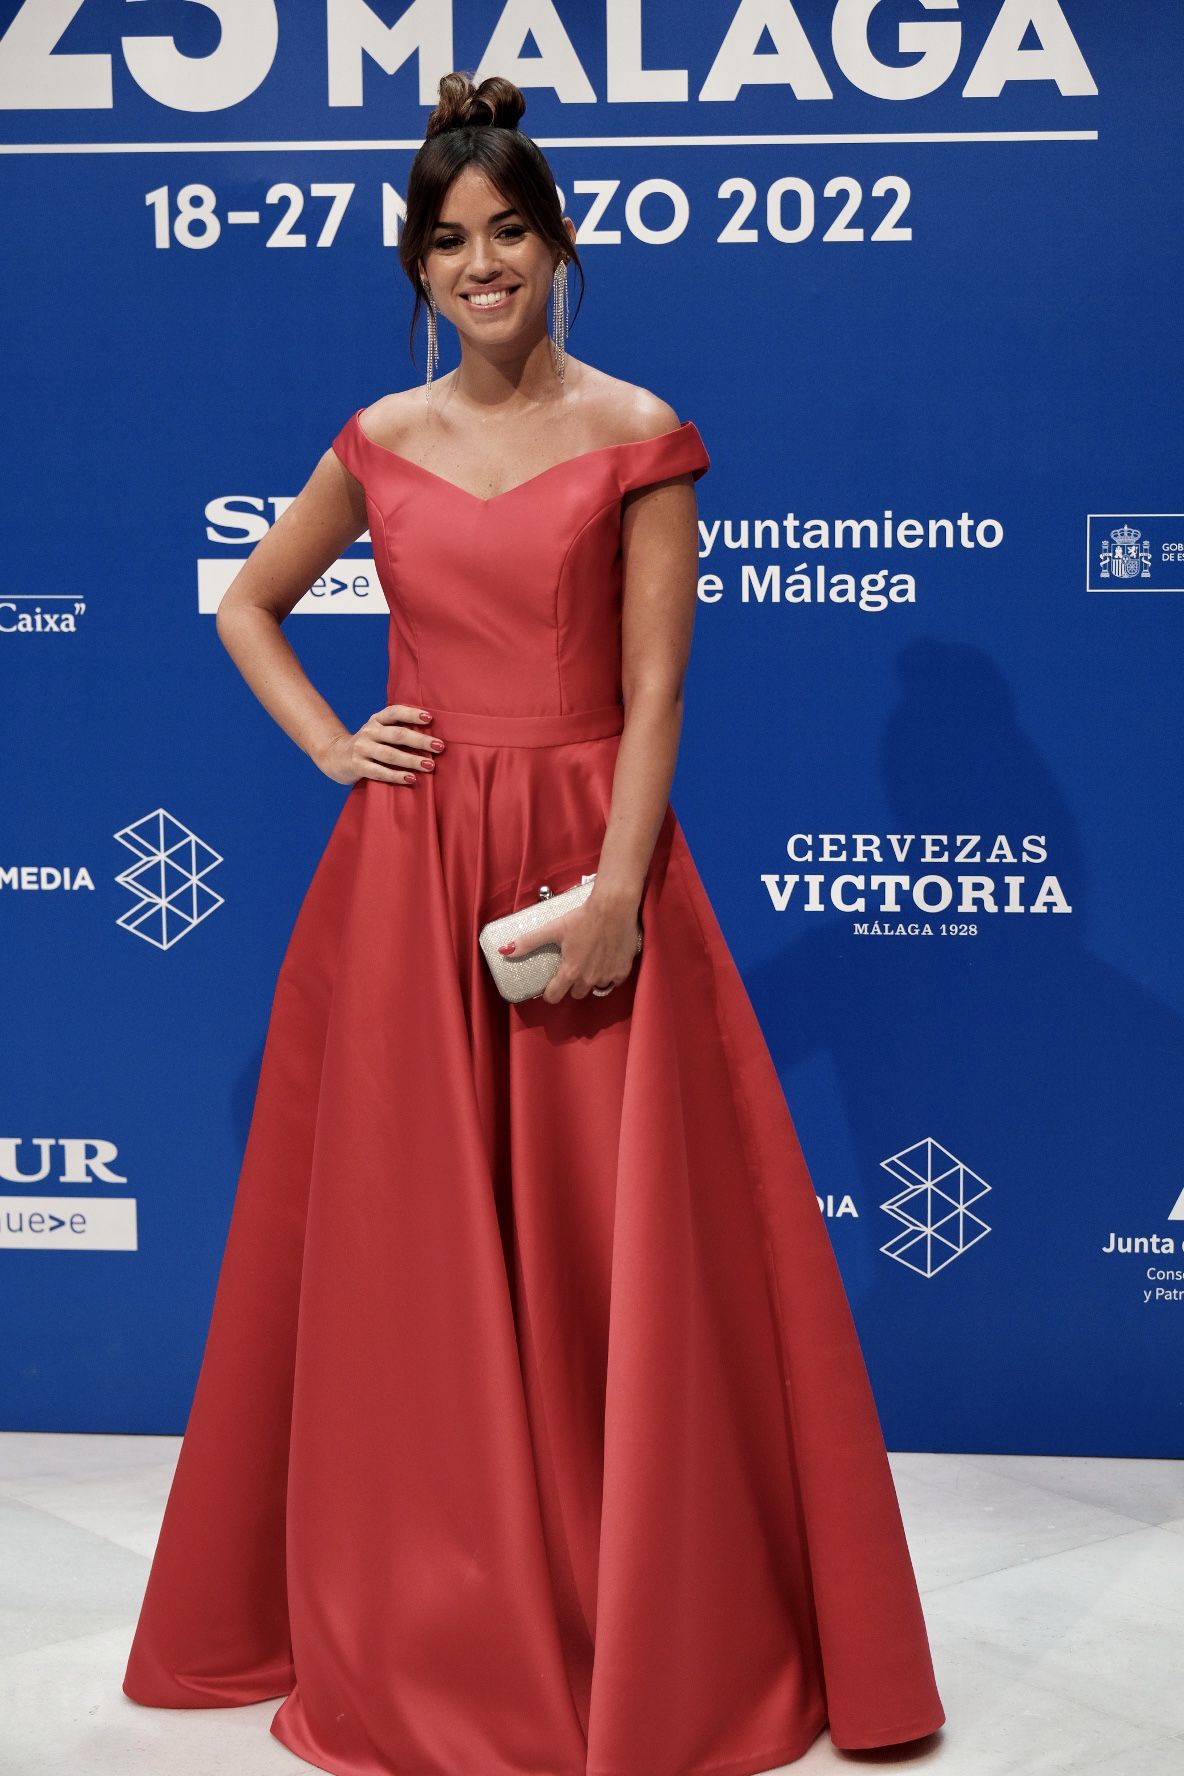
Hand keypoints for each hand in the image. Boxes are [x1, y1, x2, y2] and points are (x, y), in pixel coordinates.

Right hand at [317, 703, 444, 785]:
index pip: (395, 712)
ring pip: (390, 755)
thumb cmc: (369, 744)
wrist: (335, 756)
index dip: (411, 714)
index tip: (430, 718)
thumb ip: (398, 730)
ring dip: (411, 760)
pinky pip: (379, 772)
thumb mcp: (379, 731)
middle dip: (420, 741)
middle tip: (439, 746)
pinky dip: (396, 776)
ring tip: (430, 765)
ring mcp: (362, 749)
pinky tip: (411, 778)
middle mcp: (369, 732)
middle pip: (397, 735)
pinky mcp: (357, 766)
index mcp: (376, 720)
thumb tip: (432, 735)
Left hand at [500, 889, 641, 1003]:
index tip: (551, 988)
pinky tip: (607, 962)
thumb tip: (504, 950)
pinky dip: (610, 975)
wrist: (614, 908)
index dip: (550, 993)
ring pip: (596, 988)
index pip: (555, 996)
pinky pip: (614, 981)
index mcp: (570, 971)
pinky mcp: (623, 970)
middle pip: (577, 994)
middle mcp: (589, 978)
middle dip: (573, 985)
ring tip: (590, 963)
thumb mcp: (553, 928)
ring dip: (592, 980)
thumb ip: (529, 941)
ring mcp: (607, 976)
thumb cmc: (583, 917)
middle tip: (572, 969)